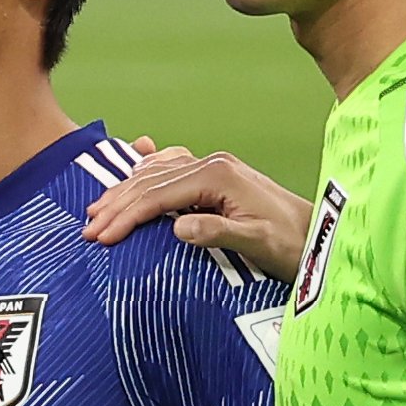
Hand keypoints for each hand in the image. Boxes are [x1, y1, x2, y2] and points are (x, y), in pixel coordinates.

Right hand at [79, 138, 312, 282]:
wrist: (318, 235)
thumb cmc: (290, 244)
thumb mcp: (257, 243)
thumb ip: (217, 232)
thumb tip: (176, 226)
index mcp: (218, 176)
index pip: (159, 195)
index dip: (126, 216)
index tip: (101, 237)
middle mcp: (213, 164)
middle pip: (151, 180)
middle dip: (116, 204)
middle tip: (87, 229)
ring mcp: (214, 167)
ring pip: (157, 172)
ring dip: (125, 190)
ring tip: (98, 210)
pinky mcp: (216, 176)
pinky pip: (172, 167)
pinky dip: (147, 168)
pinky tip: (133, 160)